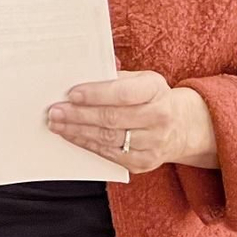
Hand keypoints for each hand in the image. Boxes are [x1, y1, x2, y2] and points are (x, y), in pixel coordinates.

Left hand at [48, 71, 217, 173]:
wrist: (181, 126)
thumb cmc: (151, 97)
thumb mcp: (141, 79)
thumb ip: (115, 77)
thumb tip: (83, 74)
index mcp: (155, 89)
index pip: (122, 93)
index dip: (95, 94)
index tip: (71, 94)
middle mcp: (159, 117)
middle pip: (112, 118)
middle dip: (78, 115)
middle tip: (55, 111)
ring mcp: (153, 143)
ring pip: (108, 138)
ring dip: (78, 132)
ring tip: (57, 124)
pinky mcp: (144, 162)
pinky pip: (110, 155)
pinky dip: (88, 145)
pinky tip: (72, 137)